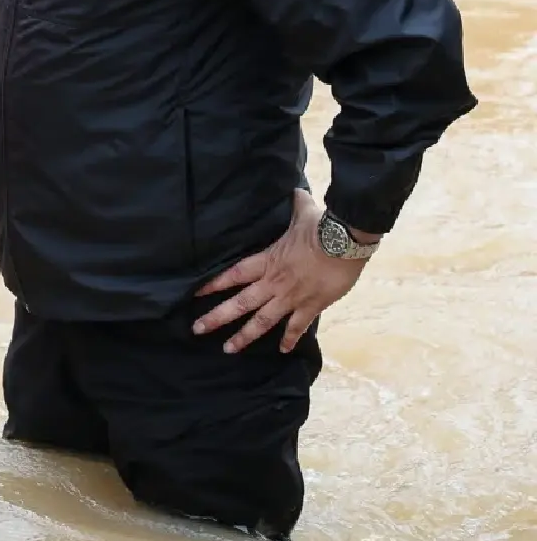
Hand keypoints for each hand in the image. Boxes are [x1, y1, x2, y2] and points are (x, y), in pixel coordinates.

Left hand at [191, 190, 368, 353]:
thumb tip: (294, 189)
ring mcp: (292, 297)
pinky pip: (297, 326)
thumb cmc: (321, 226)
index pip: (233, 274)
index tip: (195, 293)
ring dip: (244, 336)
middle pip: (240, 303)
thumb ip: (295, 203)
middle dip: (217, 317)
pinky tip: (283, 351)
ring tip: (228, 349)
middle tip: (197, 329)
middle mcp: (274, 282)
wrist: (346, 242)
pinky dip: (290, 339)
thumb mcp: (303, 211)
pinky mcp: (312, 306)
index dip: (213, 284)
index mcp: (267, 260)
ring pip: (262, 321)